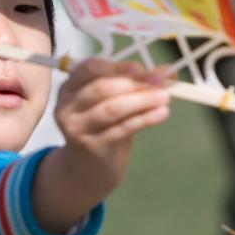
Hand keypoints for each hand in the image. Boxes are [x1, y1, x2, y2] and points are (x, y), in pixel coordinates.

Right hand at [32, 58, 170, 233]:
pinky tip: (162, 113)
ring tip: (165, 98)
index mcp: (69, 87)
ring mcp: (76, 128)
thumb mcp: (114, 102)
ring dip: (142, 100)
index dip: (119, 66)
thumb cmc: (104, 127)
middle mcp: (67, 106)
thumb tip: (168, 72)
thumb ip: (135, 85)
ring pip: (112, 109)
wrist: (89, 168)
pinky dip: (145, 119)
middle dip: (134, 84)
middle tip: (160, 84)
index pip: (91, 68)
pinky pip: (122, 129)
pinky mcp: (90, 146)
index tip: (143, 69)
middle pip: (101, 88)